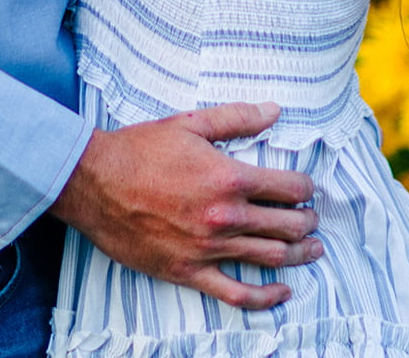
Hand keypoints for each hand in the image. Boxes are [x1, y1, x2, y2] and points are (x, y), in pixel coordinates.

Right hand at [51, 102, 321, 309]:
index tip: (307, 188)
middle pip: (286, 225)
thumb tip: (275, 111)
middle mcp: (225, 216)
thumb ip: (237, 118)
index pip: (288, 187)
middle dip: (307, 222)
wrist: (95, 182)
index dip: (305, 188)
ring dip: (298, 255)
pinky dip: (266, 297)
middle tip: (312, 219)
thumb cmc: (141, 148)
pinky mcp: (189, 272)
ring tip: (312, 250)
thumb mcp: (191, 124)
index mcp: (228, 177)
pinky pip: (237, 293)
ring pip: (270, 258)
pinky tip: (282, 292)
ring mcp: (209, 248)